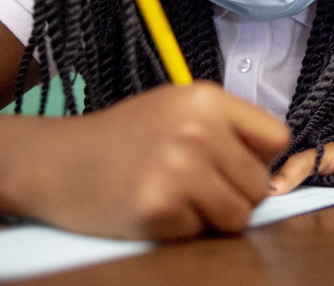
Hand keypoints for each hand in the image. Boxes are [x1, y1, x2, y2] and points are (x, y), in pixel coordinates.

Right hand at [9, 83, 289, 239]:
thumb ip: (229, 128)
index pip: (277, 138)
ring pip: (238, 216)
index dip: (260, 157)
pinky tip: (152, 206)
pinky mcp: (159, 209)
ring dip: (212, 216)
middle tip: (193, 184)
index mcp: (207, 99)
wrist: (55, 161)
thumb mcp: (177, 108)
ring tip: (175, 195)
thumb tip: (277, 170)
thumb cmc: (123, 137)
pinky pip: (200, 234)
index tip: (234, 164)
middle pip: (260, 184)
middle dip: (234, 192)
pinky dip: (180, 229)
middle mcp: (197, 130)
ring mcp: (178, 170)